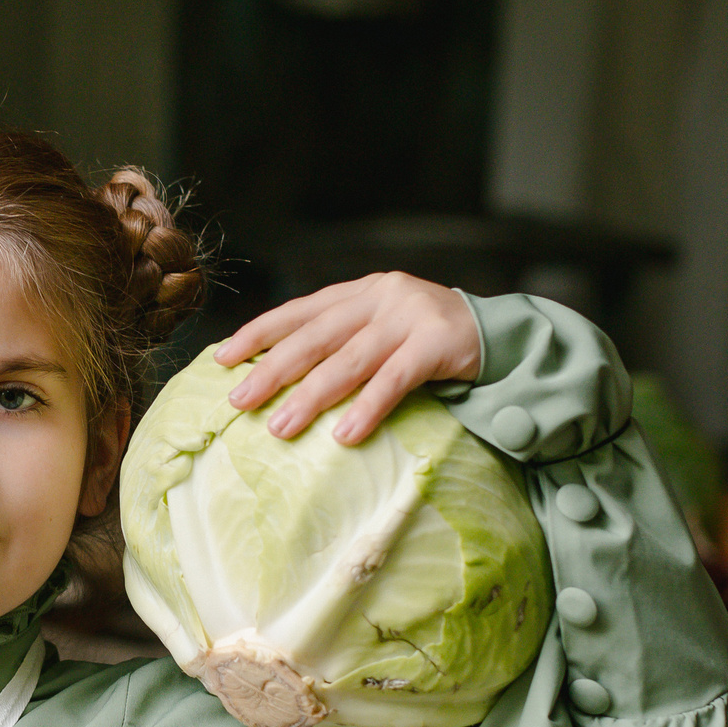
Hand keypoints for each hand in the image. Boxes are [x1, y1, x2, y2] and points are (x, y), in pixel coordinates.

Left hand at [214, 272, 480, 443]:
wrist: (505, 336)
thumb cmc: (430, 343)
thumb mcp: (382, 331)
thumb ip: (342, 342)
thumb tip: (279, 378)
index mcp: (359, 291)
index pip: (299, 311)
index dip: (259, 333)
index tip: (222, 358)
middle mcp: (380, 296)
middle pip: (316, 336)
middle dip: (273, 369)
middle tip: (239, 400)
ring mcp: (410, 316)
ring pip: (350, 359)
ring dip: (312, 396)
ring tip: (281, 427)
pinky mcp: (438, 342)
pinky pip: (395, 380)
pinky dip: (368, 408)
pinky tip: (344, 435)